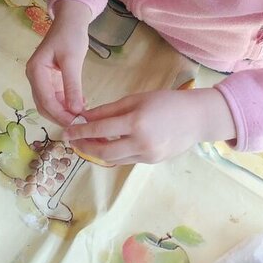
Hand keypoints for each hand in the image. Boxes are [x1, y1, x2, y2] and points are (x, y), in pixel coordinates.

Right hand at [25, 0, 92, 125]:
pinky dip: (66, 104)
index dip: (59, 114)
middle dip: (60, 116)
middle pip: (44, 105)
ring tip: (82, 117)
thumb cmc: (70, 36)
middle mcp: (34, 77)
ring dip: (64, 112)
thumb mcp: (72, 60)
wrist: (70, 21)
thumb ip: (72, 86)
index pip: (45, 100)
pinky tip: (80, 105)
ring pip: (49, 103)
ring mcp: (41, 79)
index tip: (76, 124)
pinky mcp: (50, 79)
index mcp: (35, 71)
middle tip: (80, 125)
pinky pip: (56, 97)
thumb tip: (75, 111)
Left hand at [62, 88, 236, 164]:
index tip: (66, 131)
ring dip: (96, 152)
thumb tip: (84, 116)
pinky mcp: (151, 162)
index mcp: (136, 122)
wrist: (197, 118)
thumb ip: (109, 110)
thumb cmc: (165, 101)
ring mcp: (147, 155)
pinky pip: (126, 160)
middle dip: (84, 147)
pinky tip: (105, 145)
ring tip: (85, 143)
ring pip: (113, 159)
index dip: (80, 131)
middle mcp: (141, 142)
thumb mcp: (135, 99)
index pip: (100, 129)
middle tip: (72, 141)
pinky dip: (113, 154)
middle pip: (103, 151)